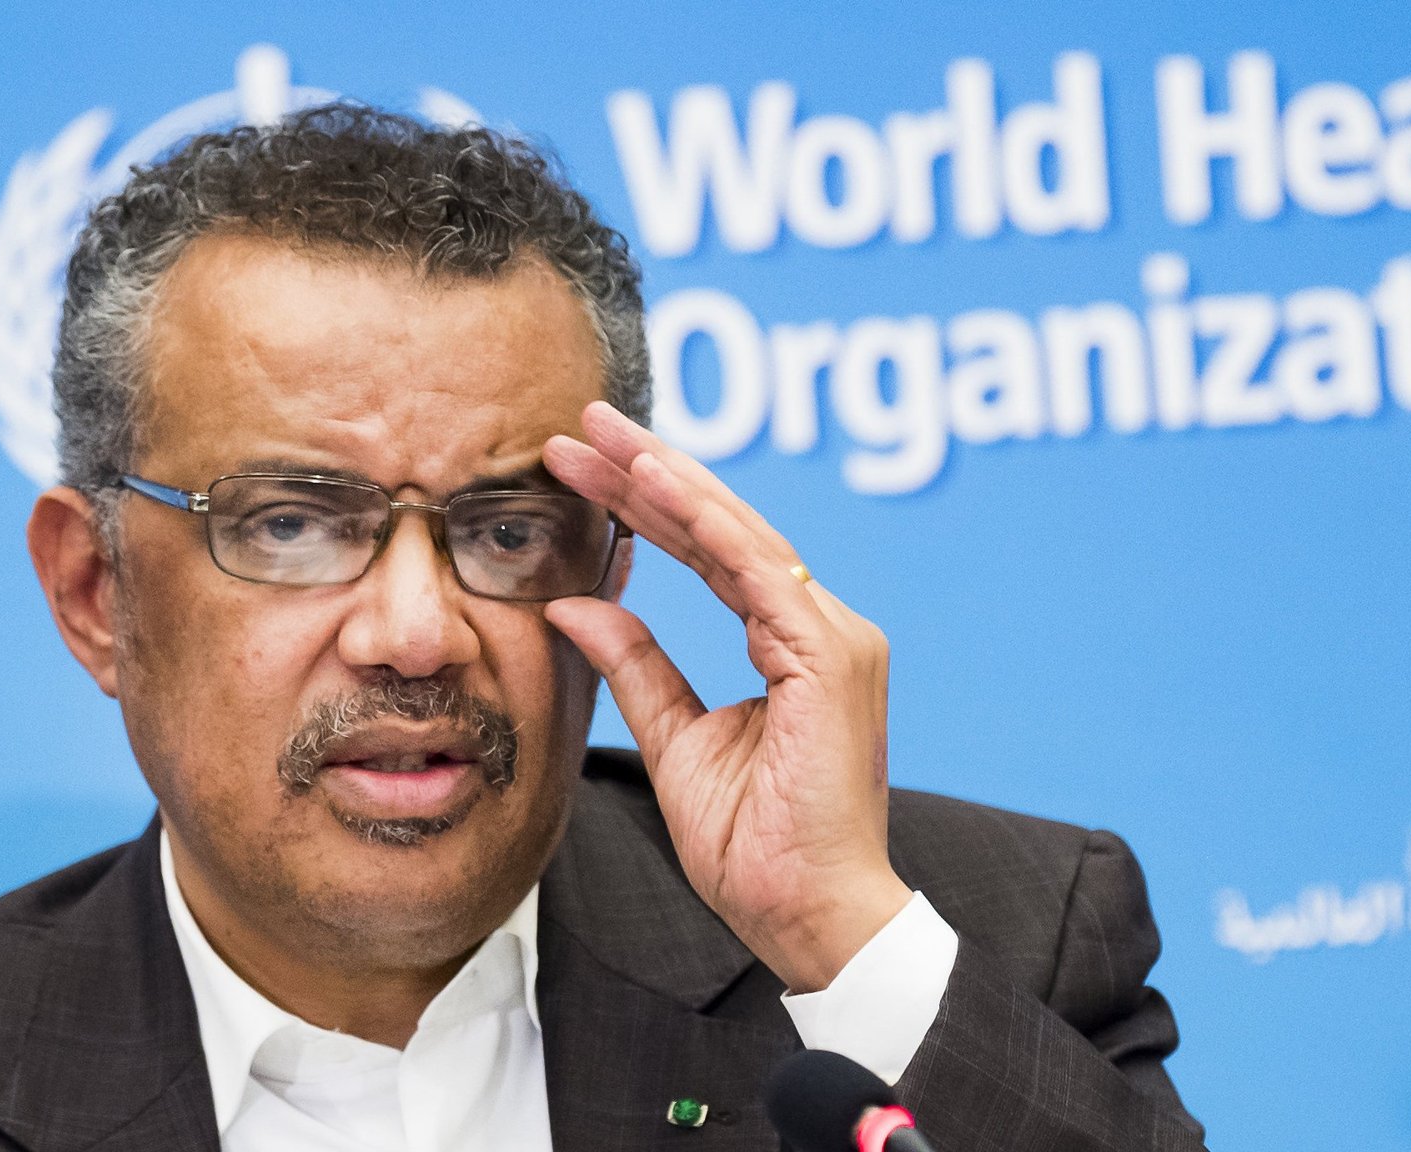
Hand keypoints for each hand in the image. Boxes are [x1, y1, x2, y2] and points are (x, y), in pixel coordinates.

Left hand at [543, 402, 911, 992]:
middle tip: (581, 425)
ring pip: (742, 536)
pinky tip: (657, 486)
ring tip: (606, 439)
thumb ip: (637, 668)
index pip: (712, 554)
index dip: (646, 508)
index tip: (580, 470)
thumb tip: (576, 604)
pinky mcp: (830, 657)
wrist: (810, 916)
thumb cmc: (757, 848)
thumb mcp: (676, 743)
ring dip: (669, 482)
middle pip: (724, 529)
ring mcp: (835, 638)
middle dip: (648, 473)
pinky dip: (707, 526)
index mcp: (795, 646)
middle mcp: (823, 628)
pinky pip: (759, 574)